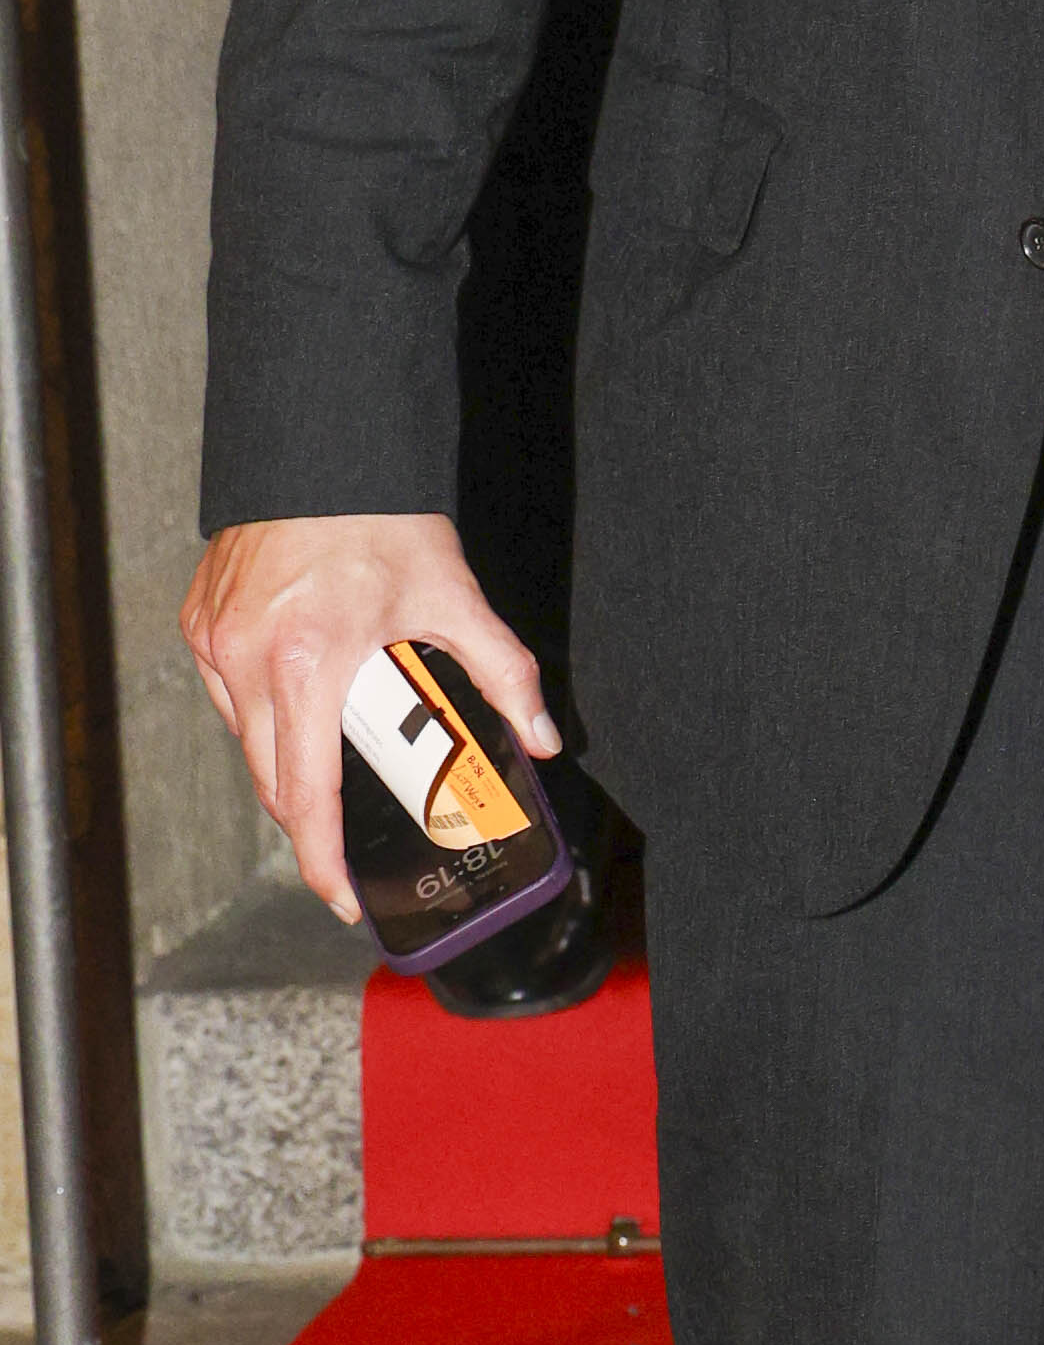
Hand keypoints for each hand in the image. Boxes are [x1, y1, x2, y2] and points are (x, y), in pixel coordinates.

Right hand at [183, 518, 555, 924]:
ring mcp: (214, 640)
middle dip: (312, 820)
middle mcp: (247, 661)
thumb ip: (504, 674)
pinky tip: (304, 692)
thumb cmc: (381, 520)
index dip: (322, 861)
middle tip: (354, 836)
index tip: (342, 897)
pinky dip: (263, 709)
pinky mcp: (199, 621)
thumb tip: (543, 738)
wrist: (321, 446)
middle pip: (273, 781)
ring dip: (289, 759)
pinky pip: (229, 693)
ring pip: (248, 738)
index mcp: (308, 667)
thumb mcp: (455, 600)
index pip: (306, 797)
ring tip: (341, 743)